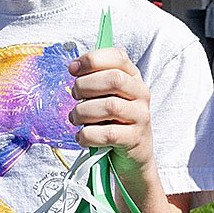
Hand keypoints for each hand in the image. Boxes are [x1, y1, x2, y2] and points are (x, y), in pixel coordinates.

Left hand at [67, 47, 156, 190]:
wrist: (134, 154)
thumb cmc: (115, 121)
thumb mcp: (109, 96)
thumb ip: (96, 80)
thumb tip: (73, 68)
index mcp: (133, 78)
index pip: (117, 57)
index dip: (92, 60)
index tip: (73, 69)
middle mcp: (140, 94)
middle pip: (114, 79)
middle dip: (85, 86)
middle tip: (75, 97)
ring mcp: (140, 116)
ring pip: (110, 107)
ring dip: (83, 112)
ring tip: (76, 118)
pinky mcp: (135, 138)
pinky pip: (108, 134)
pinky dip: (88, 135)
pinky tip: (83, 137)